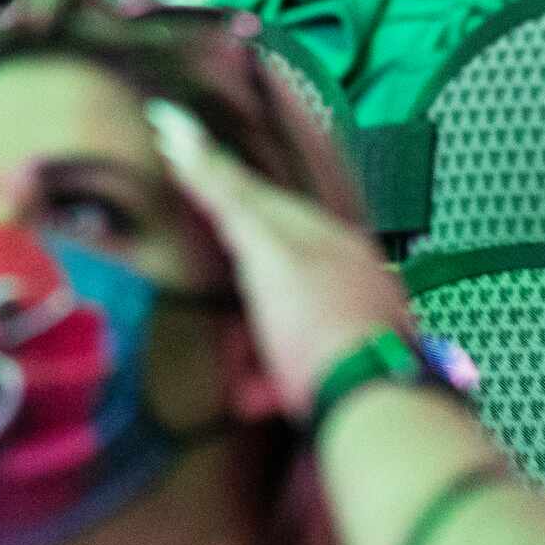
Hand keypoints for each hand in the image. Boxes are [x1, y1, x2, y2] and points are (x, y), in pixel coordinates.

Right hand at [147, 99, 412, 420]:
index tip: (171, 152)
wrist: (373, 413)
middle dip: (228, 281)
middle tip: (199, 297)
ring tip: (234, 371)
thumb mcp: (267, 255)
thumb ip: (228, 197)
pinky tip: (254, 397)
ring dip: (247, 343)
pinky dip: (269, 378)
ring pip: (276, 319)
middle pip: (265, 264)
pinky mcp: (344, 369)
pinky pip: (293, 364)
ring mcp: (347, 321)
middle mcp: (343, 273)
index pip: (258, 195)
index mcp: (326, 237)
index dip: (212, 178)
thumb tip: (184, 131)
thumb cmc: (319, 327)